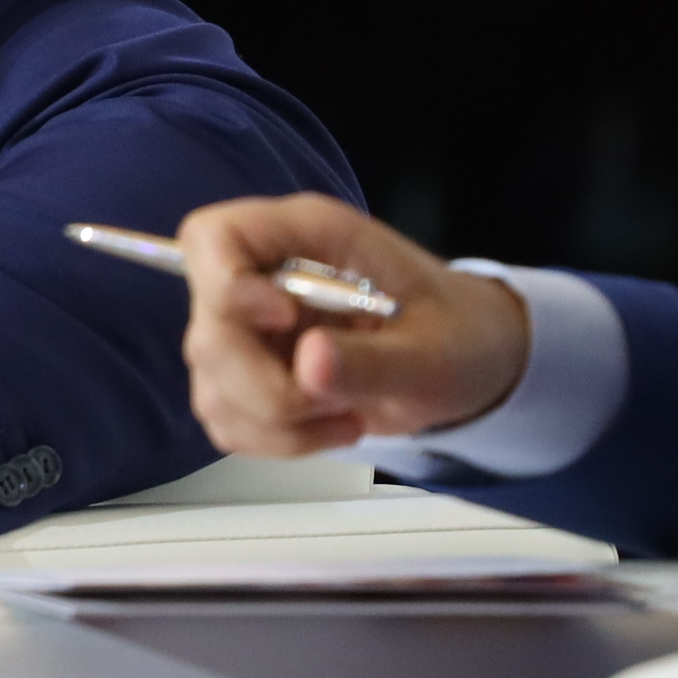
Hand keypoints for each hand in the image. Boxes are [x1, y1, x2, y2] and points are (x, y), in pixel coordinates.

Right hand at [175, 193, 528, 456]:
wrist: (469, 362)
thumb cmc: (459, 334)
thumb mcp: (436, 352)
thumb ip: (374, 359)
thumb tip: (308, 365)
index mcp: (306, 238)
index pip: (211, 238)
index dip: (225, 284)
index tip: (284, 324)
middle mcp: (263, 277)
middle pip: (209, 329)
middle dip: (266, 386)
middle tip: (334, 403)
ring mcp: (248, 330)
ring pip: (212, 383)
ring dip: (275, 421)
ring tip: (343, 416)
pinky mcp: (245, 377)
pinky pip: (225, 419)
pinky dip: (272, 440)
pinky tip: (323, 428)